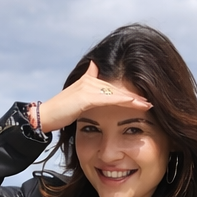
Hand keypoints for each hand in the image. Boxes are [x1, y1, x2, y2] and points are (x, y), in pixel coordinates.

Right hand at [33, 62, 150, 133]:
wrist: (45, 117)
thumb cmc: (59, 113)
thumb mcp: (75, 102)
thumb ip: (87, 96)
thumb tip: (93, 94)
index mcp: (89, 81)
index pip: (113, 88)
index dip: (128, 94)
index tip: (142, 100)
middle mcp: (90, 80)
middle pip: (118, 89)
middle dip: (135, 96)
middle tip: (151, 102)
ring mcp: (88, 86)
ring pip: (117, 93)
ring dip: (134, 99)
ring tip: (148, 104)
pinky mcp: (86, 96)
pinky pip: (110, 98)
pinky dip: (124, 101)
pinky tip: (135, 104)